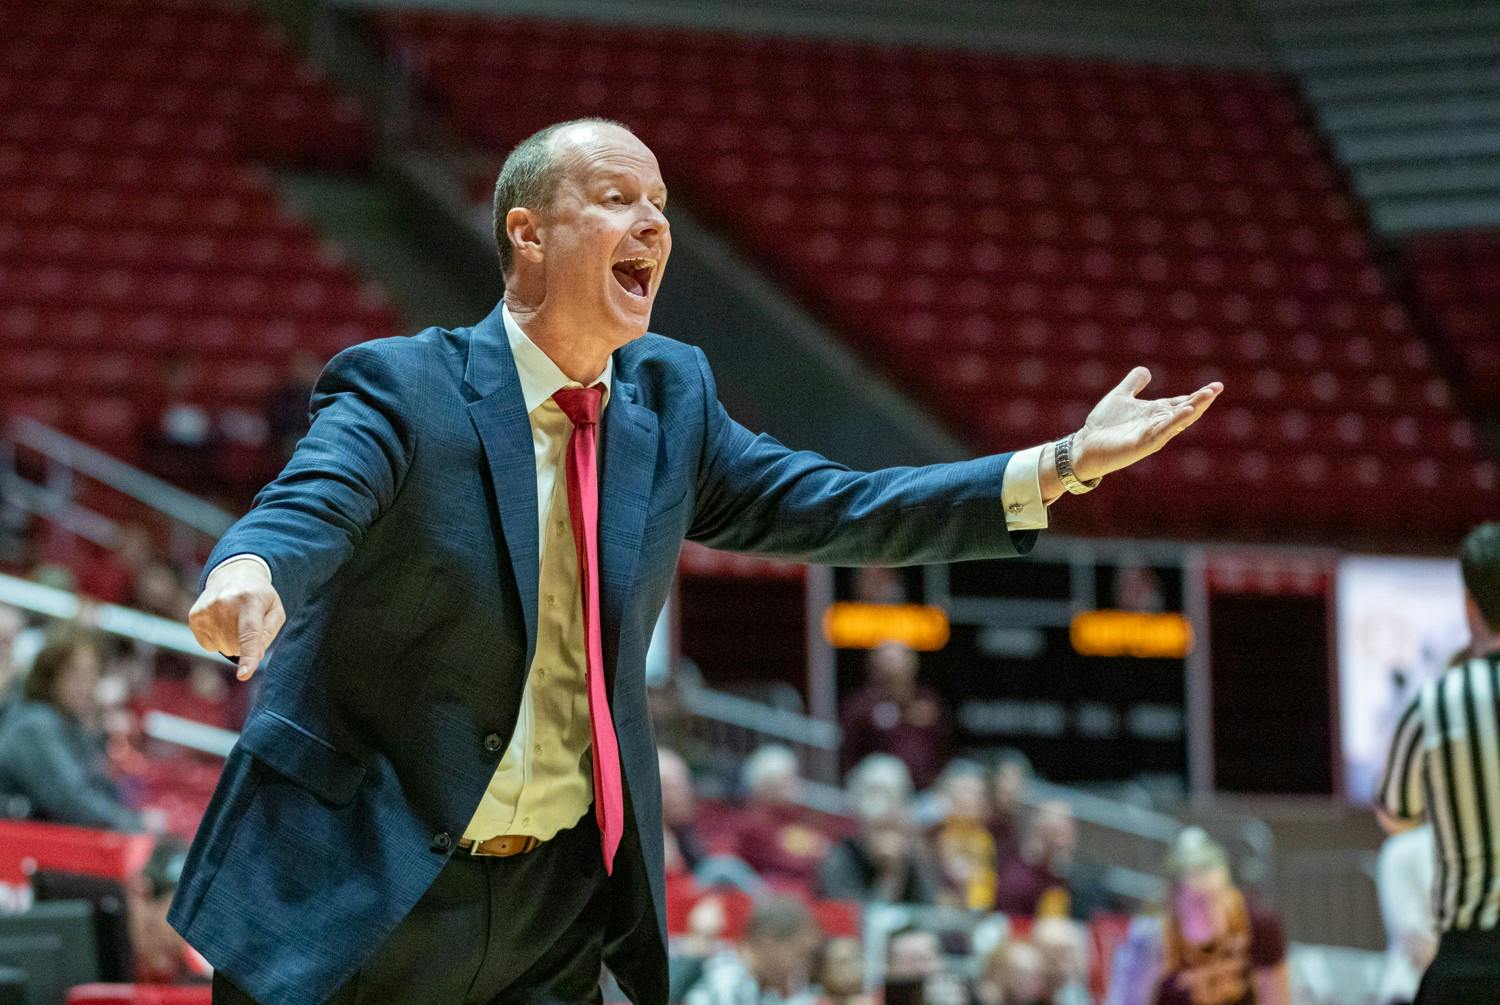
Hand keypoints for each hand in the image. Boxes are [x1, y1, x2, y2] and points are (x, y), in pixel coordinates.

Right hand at [188, 558, 285, 680]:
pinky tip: (221, 622)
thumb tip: (254, 656)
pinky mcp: (194, 616)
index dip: (248, 656)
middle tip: (247, 622)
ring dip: (231, 641)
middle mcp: (225, 604)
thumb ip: (268, 634)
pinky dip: (218, 640)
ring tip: (234, 619)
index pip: (250, 634)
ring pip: (223, 648)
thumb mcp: (275, 610)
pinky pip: (209, 646)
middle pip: (237, 646)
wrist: (233, 574)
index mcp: (251, 601)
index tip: (244, 675)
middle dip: (245, 643)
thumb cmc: (260, 597)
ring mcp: (207, 610)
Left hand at [1070, 367, 1221, 482]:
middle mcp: (1157, 424)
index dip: (1198, 394)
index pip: (1182, 402)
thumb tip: (1146, 371)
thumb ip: (1133, 383)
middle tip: (1217, 388)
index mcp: (1155, 413)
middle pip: (1184, 410)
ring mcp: (1151, 435)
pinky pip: (1162, 432)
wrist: (1084, 445)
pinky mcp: (1142, 444)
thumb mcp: (1120, 396)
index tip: (1217, 385)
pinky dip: (1174, 422)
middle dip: (1201, 400)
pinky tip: (1185, 411)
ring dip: (1192, 409)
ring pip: (1177, 421)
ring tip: (1206, 397)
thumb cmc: (1103, 425)